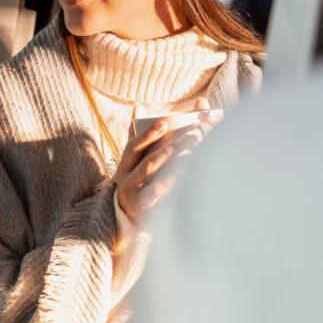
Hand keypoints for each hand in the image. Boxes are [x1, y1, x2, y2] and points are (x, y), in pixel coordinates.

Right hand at [116, 97, 220, 221]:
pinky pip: (166, 202)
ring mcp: (137, 199)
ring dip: (179, 169)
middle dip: (171, 149)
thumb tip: (138, 106)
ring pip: (158, 183)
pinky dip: (179, 192)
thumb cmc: (137, 179)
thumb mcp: (133, 159)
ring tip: (198, 155)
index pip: (132, 147)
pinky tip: (193, 181)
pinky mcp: (150, 214)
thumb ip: (138, 134)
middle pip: (148, 164)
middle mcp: (127, 181)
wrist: (131, 217)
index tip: (164, 123)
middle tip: (194, 135)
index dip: (147, 135)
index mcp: (124, 165)